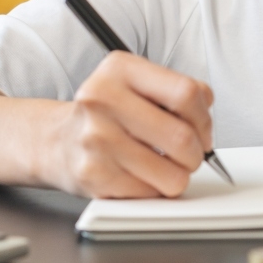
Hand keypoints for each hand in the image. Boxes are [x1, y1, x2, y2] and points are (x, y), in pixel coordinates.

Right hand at [42, 51, 213, 198]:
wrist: (56, 141)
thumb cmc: (106, 113)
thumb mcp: (136, 83)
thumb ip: (177, 89)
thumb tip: (206, 115)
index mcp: (119, 69)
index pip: (186, 93)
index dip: (204, 118)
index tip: (202, 129)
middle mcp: (102, 99)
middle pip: (182, 137)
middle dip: (197, 153)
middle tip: (190, 153)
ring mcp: (96, 139)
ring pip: (173, 173)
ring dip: (179, 175)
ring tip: (165, 165)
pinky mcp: (94, 175)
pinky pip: (151, 193)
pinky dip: (155, 188)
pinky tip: (141, 174)